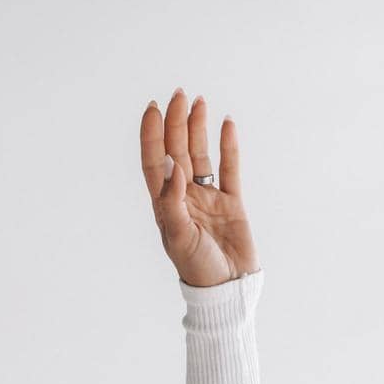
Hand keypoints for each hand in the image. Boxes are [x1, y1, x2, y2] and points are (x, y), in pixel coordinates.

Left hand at [140, 89, 259, 287]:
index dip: (151, 136)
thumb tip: (170, 164)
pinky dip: (228, 146)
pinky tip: (227, 124)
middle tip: (178, 94)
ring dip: (198, 128)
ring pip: (200, 155)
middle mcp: (184, 198)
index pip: (154, 164)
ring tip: (198, 102)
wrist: (228, 289)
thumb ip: (171, 201)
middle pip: (176, 152)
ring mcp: (208, 199)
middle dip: (175, 123)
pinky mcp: (232, 203)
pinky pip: (230, 168)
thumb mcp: (178, 237)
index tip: (152, 108)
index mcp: (166, 207)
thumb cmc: (198, 269)